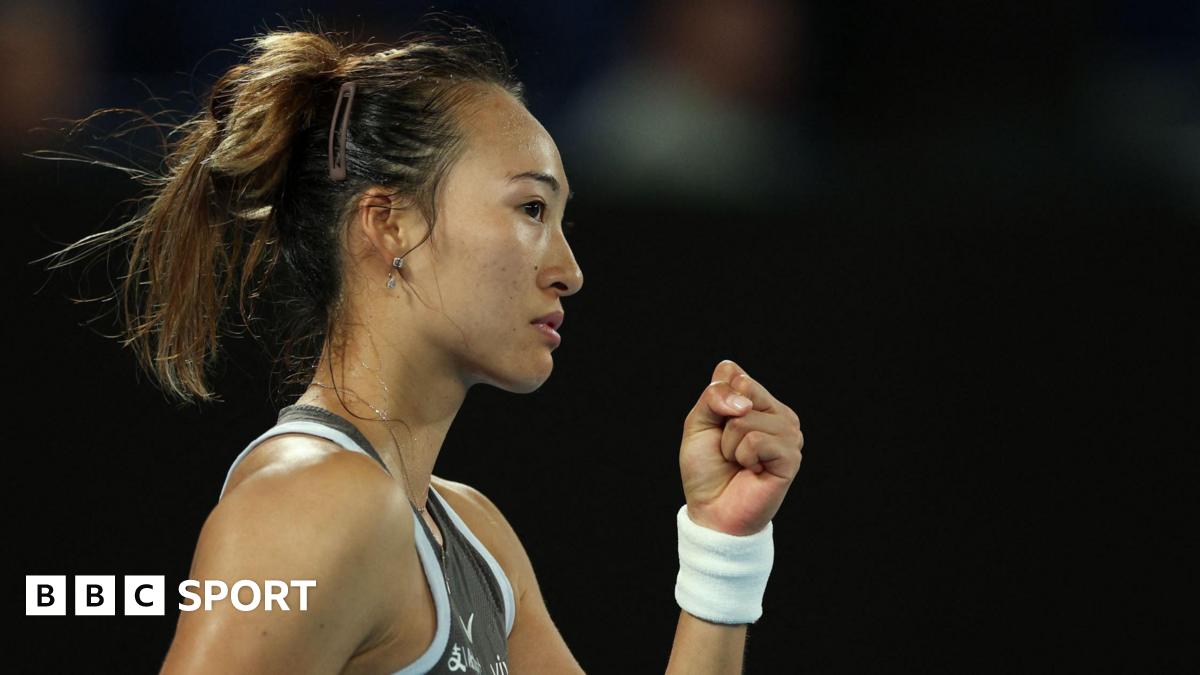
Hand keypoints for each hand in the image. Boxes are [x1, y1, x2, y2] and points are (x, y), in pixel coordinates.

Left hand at [679, 360, 803, 535]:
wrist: (712, 510)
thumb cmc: (707, 468)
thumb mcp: (698, 423)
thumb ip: (714, 396)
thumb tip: (739, 387)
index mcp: (760, 402)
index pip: (737, 376)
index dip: (716, 402)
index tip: (717, 429)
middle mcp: (779, 415)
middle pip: (744, 392)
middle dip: (723, 424)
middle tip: (728, 449)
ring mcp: (789, 435)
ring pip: (747, 419)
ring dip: (730, 446)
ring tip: (739, 463)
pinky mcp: (791, 457)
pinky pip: (756, 440)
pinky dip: (743, 457)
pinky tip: (752, 471)